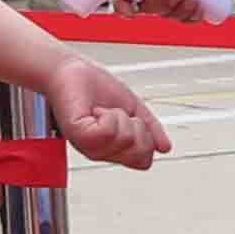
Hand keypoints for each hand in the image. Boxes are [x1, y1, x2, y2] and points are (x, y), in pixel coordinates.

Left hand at [44, 53, 168, 167]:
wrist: (70, 71)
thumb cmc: (93, 87)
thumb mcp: (132, 108)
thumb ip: (151, 128)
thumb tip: (164, 147)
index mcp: (112, 148)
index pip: (143, 161)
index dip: (147, 139)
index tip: (131, 120)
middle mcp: (100, 152)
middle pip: (139, 155)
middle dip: (137, 128)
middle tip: (117, 114)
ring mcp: (89, 146)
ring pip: (125, 140)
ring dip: (119, 116)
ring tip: (103, 110)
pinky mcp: (79, 135)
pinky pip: (108, 132)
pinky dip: (107, 115)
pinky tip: (94, 111)